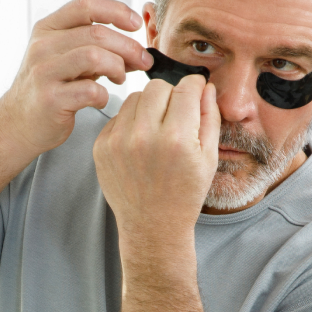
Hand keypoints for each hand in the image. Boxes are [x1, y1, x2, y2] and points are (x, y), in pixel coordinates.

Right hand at [0, 0, 153, 157]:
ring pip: (94, 56)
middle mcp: (42, 46)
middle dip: (128, 46)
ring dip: (118, 67)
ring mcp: (44, 72)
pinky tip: (101, 98)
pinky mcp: (50, 99)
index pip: (86, 5)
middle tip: (143, 60)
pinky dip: (104, 95)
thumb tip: (138, 50)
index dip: (117, 11)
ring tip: (120, 78)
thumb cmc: (48, 89)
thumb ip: (97, 49)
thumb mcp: (66, 60)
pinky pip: (90, 90)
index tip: (135, 25)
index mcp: (47, 29)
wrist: (16, 124)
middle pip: (97, 33)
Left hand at [93, 75, 219, 266]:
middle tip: (175, 115)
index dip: (194, 87)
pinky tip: (140, 145)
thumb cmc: (184, 194)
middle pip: (157, 87)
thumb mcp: (209, 157)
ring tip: (157, 130)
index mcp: (177, 138)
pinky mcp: (101, 147)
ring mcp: (118, 142)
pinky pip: (117, 116)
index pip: (185, 87)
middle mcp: (144, 136)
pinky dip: (130, 123)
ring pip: (134, 98)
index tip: (194, 94)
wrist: (152, 226)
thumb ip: (209, 116)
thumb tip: (205, 86)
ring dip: (148, 106)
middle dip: (170, 95)